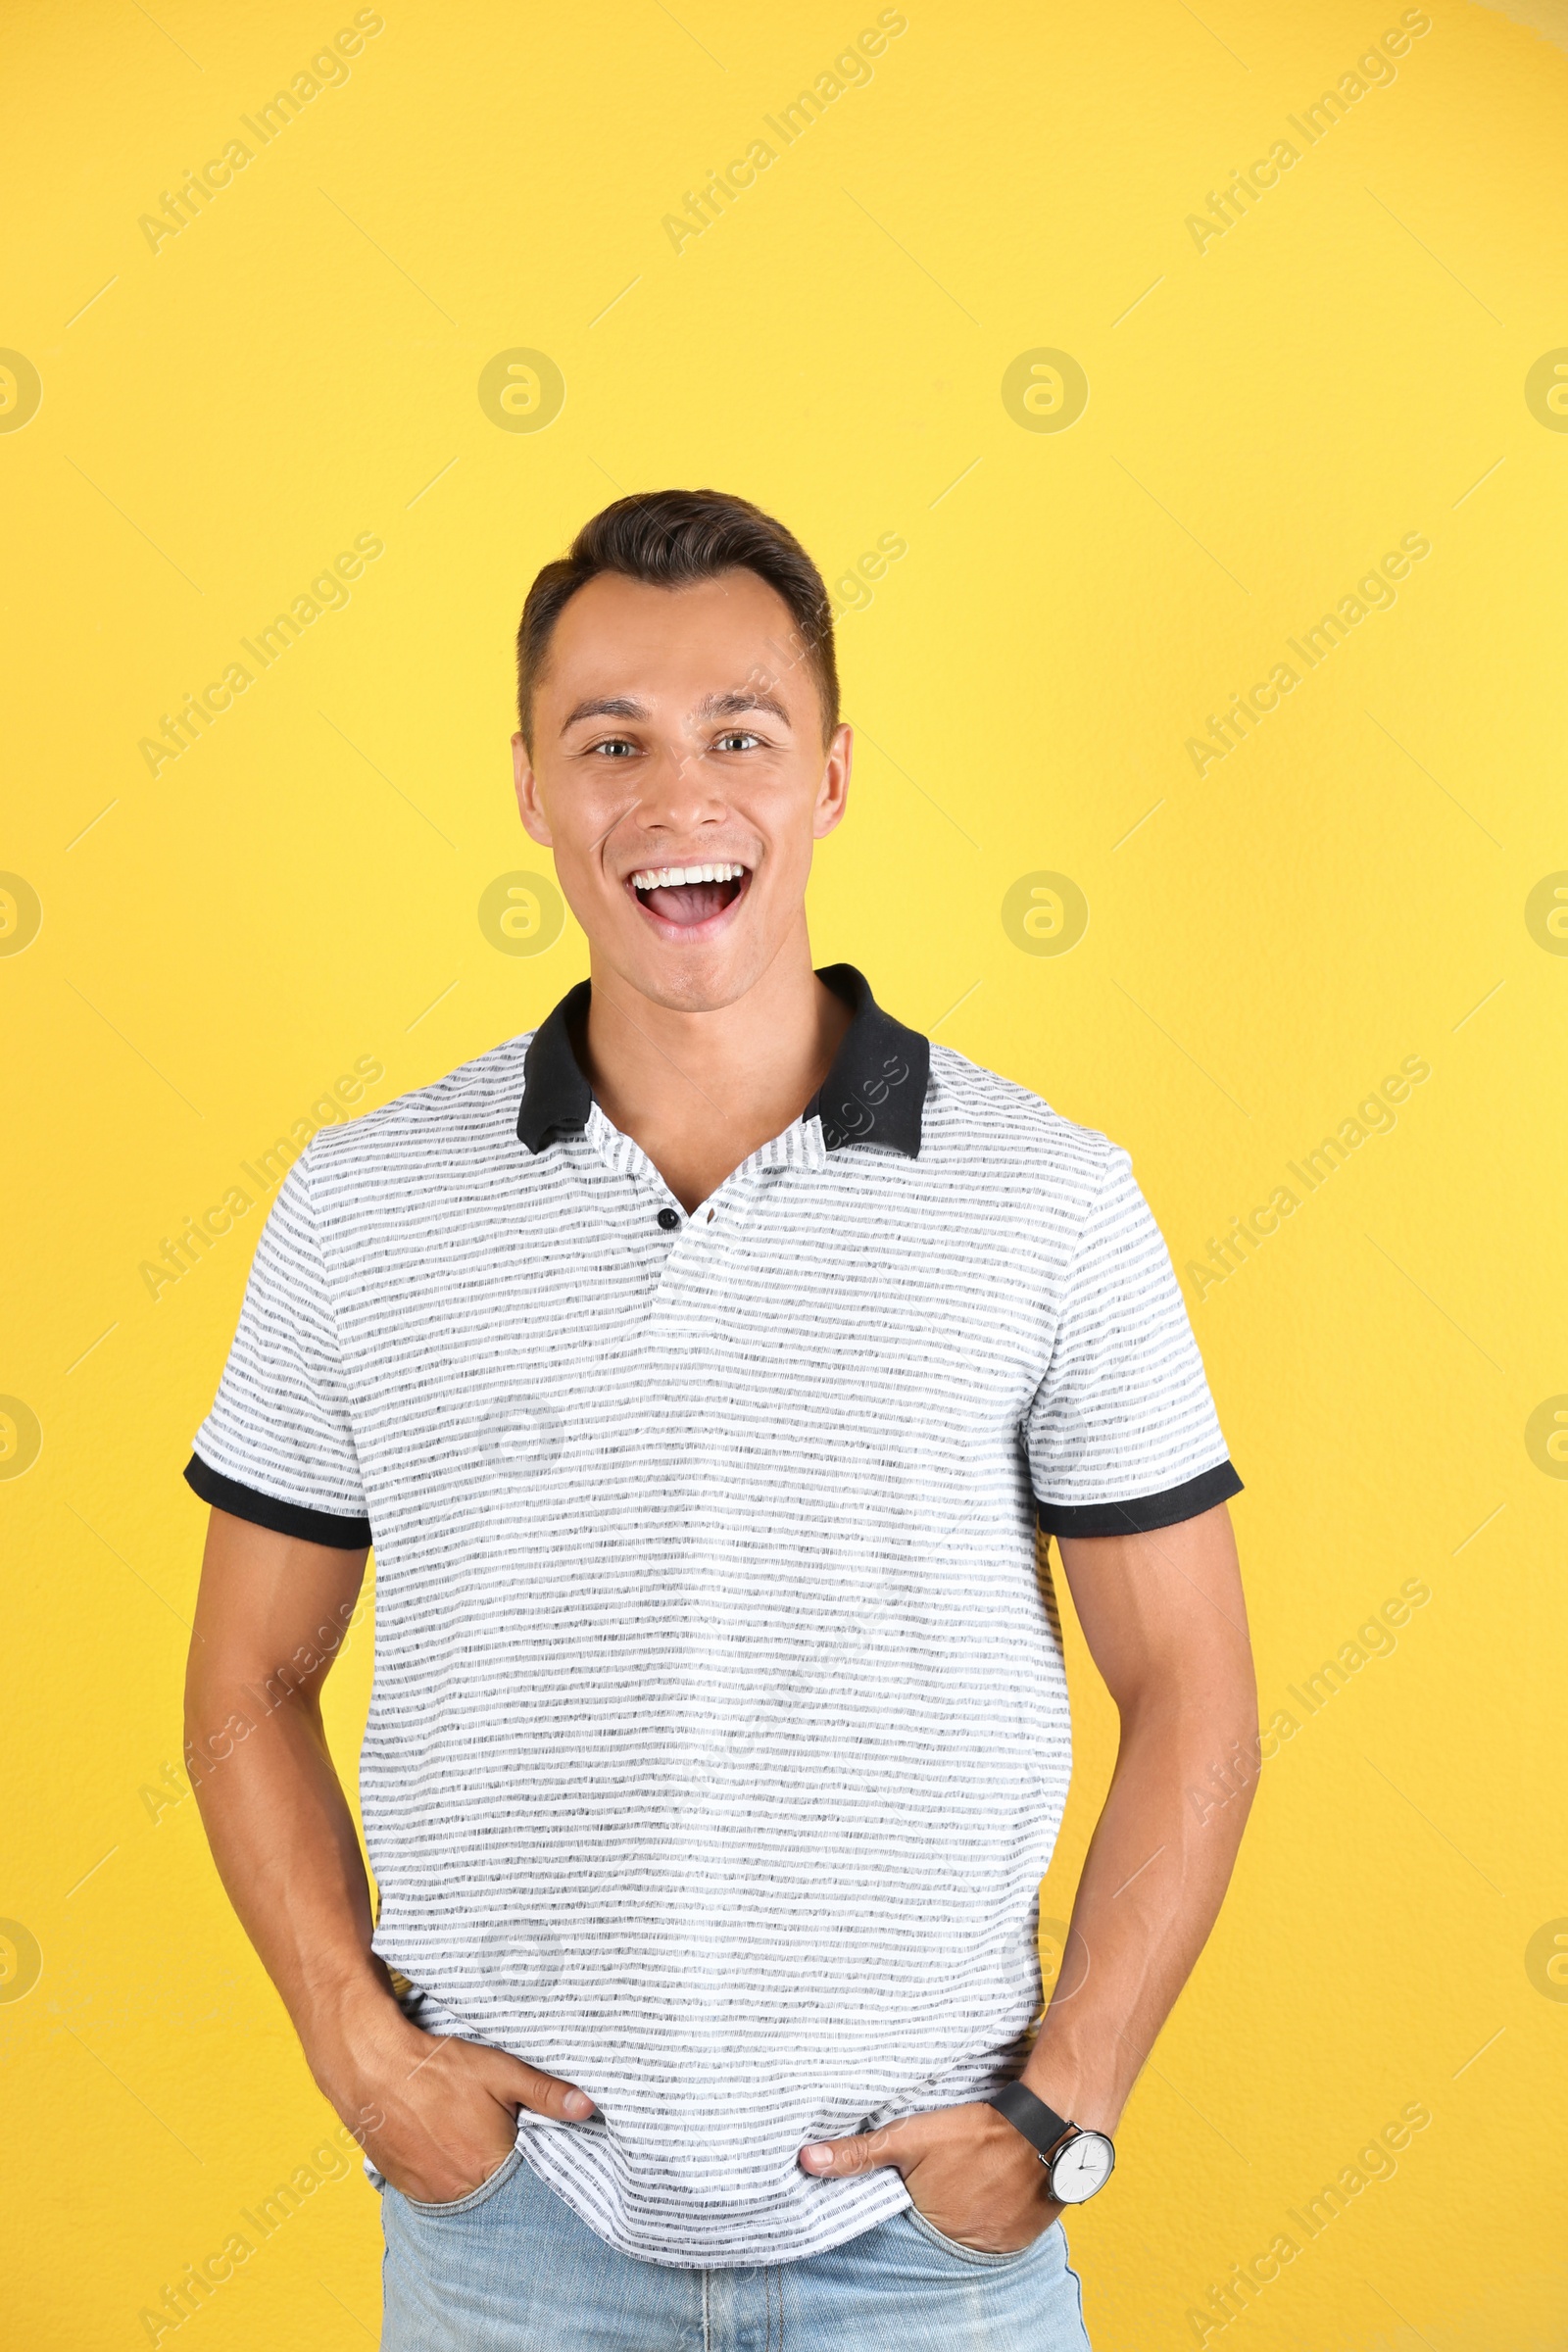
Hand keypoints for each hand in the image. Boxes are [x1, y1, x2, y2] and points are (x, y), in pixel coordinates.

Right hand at [311, 1990, 593, 2206]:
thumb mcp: (499, 2071)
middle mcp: (458, 2190)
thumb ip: (546, 2093)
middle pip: (495, 2191)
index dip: (533, 2165)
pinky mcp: (404, 2187)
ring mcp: (428, 2192)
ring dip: (471, 2174)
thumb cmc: (437, 2067)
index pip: (526, 2183)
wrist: (371, 2065)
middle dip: (503, 2170)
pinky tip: (445, 2146)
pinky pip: (435, 2191)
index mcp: (488, 2167)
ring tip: (469, 2140)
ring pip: (463, 2193)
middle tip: (499, 2138)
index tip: (534, 2147)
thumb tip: (588, 2107)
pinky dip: (444, 2175)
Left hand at [799, 2101, 1060, 2252]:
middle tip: (940, 2184)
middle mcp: (963, 2246)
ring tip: (968, 2184)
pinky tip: (994, 2190)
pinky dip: (995, 2216)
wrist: (1046, 2130)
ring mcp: (997, 2244)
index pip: (905, 2223)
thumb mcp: (909, 2138)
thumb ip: (859, 2153)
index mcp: (930, 2225)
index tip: (904, 2192)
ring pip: (971, 2230)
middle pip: (938, 2230)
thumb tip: (806, 2161)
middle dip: (935, 2212)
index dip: (903, 2206)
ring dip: (967, 2214)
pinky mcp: (1026, 2236)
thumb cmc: (975, 2132)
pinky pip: (1001, 2230)